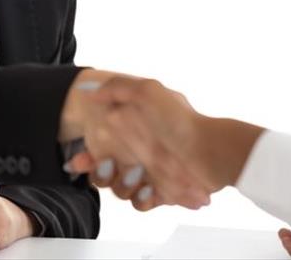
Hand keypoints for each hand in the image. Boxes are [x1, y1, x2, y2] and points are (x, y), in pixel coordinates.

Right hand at [81, 77, 263, 203]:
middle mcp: (140, 150)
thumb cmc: (180, 121)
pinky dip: (141, 198)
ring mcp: (150, 172)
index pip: (99, 143)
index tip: (79, 157)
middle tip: (107, 167)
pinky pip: (139, 202)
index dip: (86, 154)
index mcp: (134, 129)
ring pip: (119, 187)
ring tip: (137, 174)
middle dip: (99, 172)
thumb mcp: (147, 91)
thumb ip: (117, 87)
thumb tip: (91, 90)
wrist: (211, 152)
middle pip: (105, 169)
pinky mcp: (162, 191)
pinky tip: (148, 188)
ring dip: (122, 184)